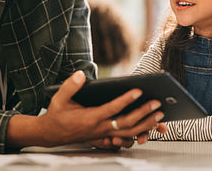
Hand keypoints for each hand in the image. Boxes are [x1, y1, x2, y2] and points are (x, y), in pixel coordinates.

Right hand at [7, 70, 166, 147]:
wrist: (52, 134)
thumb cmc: (57, 115)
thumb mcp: (58, 99)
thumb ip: (70, 86)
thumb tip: (81, 74)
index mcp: (90, 118)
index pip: (112, 109)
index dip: (126, 100)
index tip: (138, 90)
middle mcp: (100, 128)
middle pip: (126, 123)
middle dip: (143, 113)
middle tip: (157, 103)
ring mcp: (104, 134)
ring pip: (129, 132)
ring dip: (146, 124)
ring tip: (160, 114)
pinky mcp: (106, 136)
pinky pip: (126, 137)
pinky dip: (140, 132)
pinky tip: (151, 125)